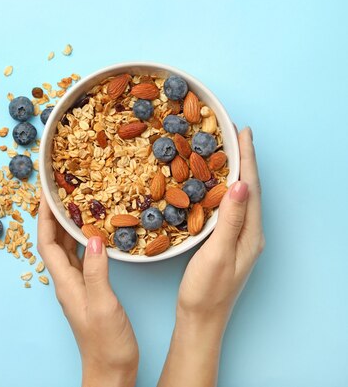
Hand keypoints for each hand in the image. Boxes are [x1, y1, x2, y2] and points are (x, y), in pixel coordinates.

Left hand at [37, 195, 138, 386]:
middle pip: (54, 241)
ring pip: (67, 248)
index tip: (47, 192)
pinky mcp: (89, 290)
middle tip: (61, 191)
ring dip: (67, 225)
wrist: (110, 371)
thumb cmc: (106, 344)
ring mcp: (77, 286)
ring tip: (75, 203)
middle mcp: (67, 281)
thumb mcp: (103, 305)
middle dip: (54, 214)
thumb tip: (95, 238)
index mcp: (65, 283)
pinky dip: (83, 241)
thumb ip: (97, 272)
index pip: (47, 242)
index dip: (45, 216)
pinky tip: (93, 233)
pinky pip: (81, 258)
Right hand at [177, 127, 264, 323]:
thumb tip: (240, 185)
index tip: (242, 132)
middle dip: (243, 159)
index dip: (247, 158)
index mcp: (250, 234)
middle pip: (248, 188)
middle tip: (234, 133)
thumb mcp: (218, 254)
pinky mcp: (225, 242)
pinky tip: (213, 184)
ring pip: (238, 197)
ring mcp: (238, 238)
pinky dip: (222, 188)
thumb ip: (230, 220)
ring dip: (234, 171)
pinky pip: (228, 207)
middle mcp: (249, 233)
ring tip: (225, 151)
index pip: (251, 188)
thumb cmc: (206, 291)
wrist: (200, 319)